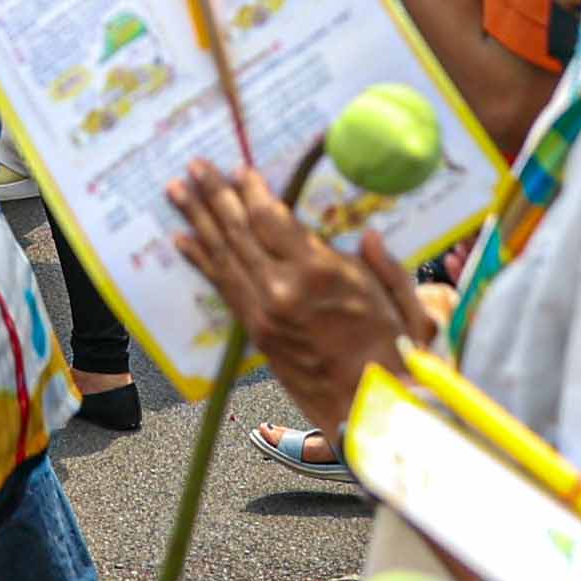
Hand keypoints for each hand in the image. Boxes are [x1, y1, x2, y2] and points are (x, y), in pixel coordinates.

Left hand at [167, 154, 436, 429]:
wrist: (369, 413)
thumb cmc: (395, 356)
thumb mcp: (403, 301)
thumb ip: (384, 264)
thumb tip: (367, 236)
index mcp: (318, 272)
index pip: (271, 218)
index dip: (251, 190)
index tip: (239, 167)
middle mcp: (282, 289)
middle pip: (238, 231)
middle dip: (214, 195)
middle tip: (194, 166)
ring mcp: (263, 313)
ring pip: (223, 256)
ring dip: (198, 220)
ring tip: (177, 191)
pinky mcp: (256, 334)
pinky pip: (222, 288)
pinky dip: (201, 261)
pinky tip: (183, 240)